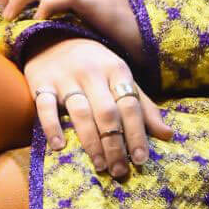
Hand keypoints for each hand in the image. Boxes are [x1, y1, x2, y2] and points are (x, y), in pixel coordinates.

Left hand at [0, 0, 142, 60]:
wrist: (143, 30)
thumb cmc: (111, 26)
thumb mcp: (82, 9)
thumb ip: (62, 4)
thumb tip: (33, 15)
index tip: (1, 1)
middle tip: (1, 9)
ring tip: (11, 18)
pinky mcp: (92, 0)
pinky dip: (44, 6)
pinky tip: (37, 21)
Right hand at [23, 37, 172, 179]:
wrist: (52, 37)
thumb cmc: (94, 65)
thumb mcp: (120, 78)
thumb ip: (143, 106)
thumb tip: (167, 135)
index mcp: (116, 69)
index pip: (130, 105)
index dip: (137, 133)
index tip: (140, 160)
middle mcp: (92, 72)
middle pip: (107, 113)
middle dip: (115, 144)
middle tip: (120, 171)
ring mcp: (65, 77)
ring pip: (80, 112)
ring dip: (91, 142)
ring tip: (100, 166)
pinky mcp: (41, 82)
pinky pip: (46, 106)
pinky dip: (52, 127)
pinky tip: (59, 147)